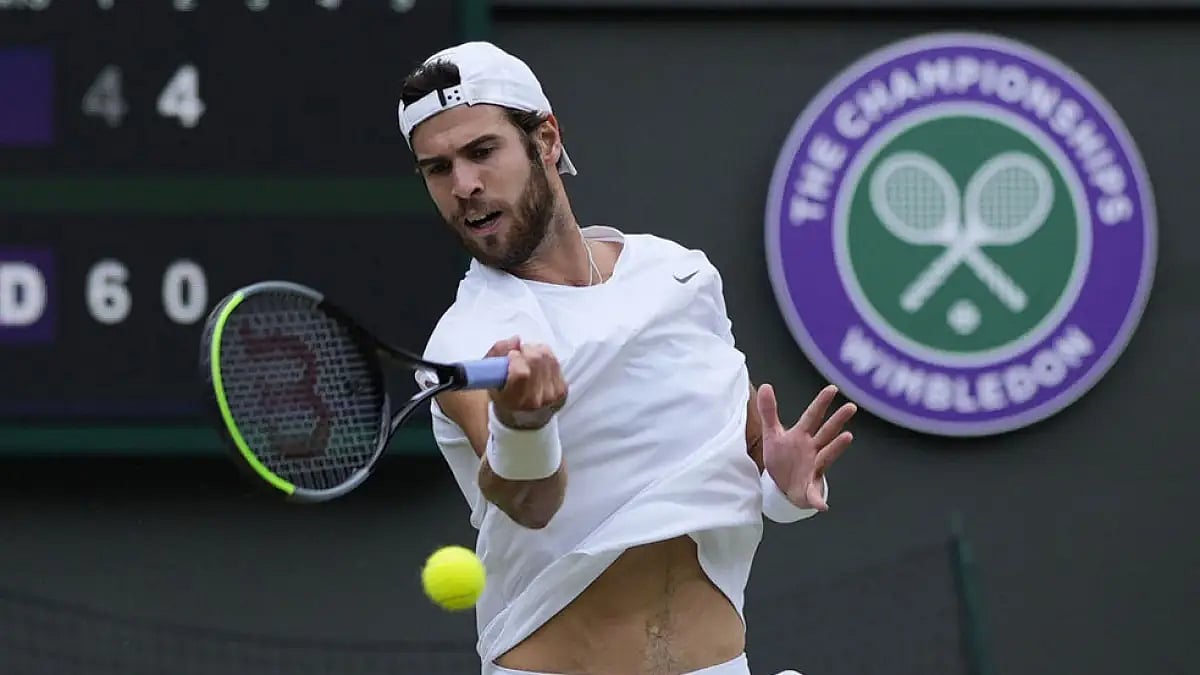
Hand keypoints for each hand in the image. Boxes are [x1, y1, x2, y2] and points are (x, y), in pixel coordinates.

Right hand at [486, 336, 567, 429]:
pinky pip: (556, 361)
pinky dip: (546, 358)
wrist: (524, 422)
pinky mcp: (563, 390)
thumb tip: (515, 340)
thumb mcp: (491, 381)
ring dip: (536, 351)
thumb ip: (496, 355)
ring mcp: (552, 395)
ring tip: (528, 360)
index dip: (515, 358)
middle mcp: (536, 400)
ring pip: (547, 356)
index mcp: (515, 401)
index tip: (511, 356)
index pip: (521, 372)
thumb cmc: (505, 401)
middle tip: (519, 354)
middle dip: (525, 350)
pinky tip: (538, 366)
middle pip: (536, 359)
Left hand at [757, 383, 855, 511]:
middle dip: (837, 420)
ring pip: (827, 456)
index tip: (832, 389)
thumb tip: (767, 385)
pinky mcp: (810, 489)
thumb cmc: (782, 457)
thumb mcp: (773, 434)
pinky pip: (815, 495)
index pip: (812, 416)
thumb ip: (769, 412)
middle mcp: (813, 449)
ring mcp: (814, 468)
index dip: (821, 403)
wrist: (782, 486)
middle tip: (851, 407)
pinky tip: (823, 505)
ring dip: (837, 447)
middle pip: (826, 432)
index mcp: (802, 436)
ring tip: (848, 437)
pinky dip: (818, 500)